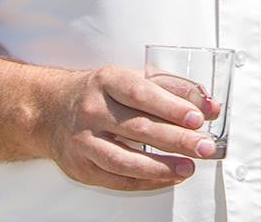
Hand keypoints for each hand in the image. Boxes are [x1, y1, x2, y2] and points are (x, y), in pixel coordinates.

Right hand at [45, 65, 222, 191]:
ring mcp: (83, 141)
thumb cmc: (101, 93)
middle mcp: (92, 110)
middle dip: (176, 140)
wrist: (51, 110)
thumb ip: (173, 89)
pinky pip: (117, 179)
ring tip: (189, 167)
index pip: (142, 94)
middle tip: (204, 147)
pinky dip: (146, 181)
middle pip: (138, 128)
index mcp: (107, 81)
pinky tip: (168, 177)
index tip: (198, 118)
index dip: (171, 107)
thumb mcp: (132, 79)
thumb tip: (209, 105)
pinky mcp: (81, 167)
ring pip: (125, 160)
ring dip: (161, 166)